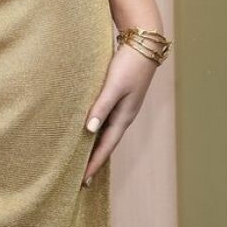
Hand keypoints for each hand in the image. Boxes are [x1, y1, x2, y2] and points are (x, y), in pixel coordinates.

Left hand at [81, 43, 158, 185]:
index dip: (94, 163)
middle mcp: (124, 115)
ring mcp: (124, 106)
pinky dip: (98, 130)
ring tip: (83, 158)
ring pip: (107, 132)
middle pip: (107, 143)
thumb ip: (102, 106)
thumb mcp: (114, 86)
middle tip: (82, 178)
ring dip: (96, 146)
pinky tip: (90, 130)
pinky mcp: (120, 96)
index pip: (106, 146)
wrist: (144, 45)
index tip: (83, 181)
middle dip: (95, 160)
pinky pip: (106, 120)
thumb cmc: (128, 65)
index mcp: (124, 116)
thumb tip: (90, 130)